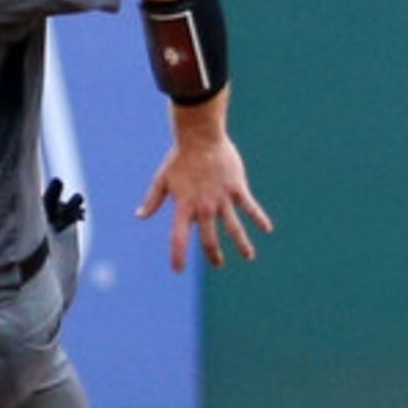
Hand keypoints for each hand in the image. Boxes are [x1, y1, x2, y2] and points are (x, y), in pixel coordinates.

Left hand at [139, 134, 274, 270]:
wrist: (200, 137)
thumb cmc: (179, 157)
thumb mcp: (162, 179)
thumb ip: (153, 200)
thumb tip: (139, 215)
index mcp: (184, 206)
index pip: (179, 238)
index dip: (178, 256)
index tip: (177, 270)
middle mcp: (204, 207)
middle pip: (210, 239)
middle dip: (214, 255)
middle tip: (218, 263)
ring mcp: (222, 199)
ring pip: (234, 228)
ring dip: (242, 244)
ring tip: (249, 256)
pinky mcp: (237, 189)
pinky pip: (250, 208)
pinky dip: (259, 218)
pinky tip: (267, 229)